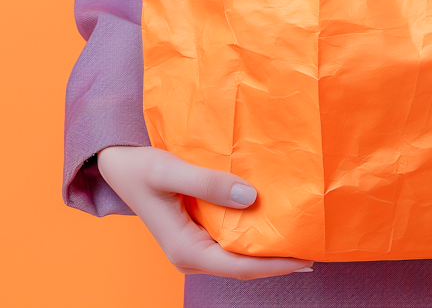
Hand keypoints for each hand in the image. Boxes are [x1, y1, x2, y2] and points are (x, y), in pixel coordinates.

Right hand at [97, 145, 314, 279]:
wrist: (117, 165)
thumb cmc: (139, 167)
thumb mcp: (170, 170)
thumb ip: (209, 183)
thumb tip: (251, 198)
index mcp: (185, 249)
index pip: (239, 266)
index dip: (274, 265)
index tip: (305, 257)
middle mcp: (191, 256)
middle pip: (243, 266)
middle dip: (278, 261)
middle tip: (314, 246)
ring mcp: (194, 247)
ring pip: (238, 256)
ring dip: (267, 250)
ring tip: (300, 238)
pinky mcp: (197, 235)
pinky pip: (231, 243)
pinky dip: (254, 237)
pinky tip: (273, 226)